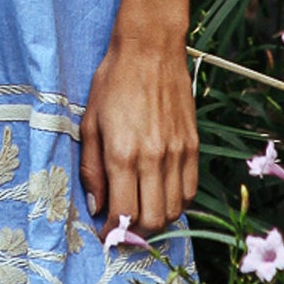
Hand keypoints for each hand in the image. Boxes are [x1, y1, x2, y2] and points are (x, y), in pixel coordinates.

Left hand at [79, 25, 198, 234]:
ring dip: (157, 221)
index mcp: (123, 154)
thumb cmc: (113, 82)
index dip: (113, 231)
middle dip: (135, 234)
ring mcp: (178, 153)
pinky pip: (190, 190)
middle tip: (122, 230)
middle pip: (152, 220)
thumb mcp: (89, 122)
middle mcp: (154, 158)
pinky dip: (176, 203)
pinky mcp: (193, 145)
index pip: (123, 213)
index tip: (104, 234)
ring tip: (140, 215)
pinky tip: (161, 197)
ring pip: (174, 210)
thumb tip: (95, 205)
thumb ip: (91, 168)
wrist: (151, 49)